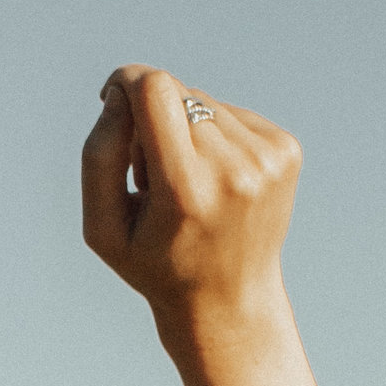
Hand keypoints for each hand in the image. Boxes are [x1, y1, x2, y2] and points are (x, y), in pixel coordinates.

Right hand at [81, 67, 302, 357]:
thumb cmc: (156, 266)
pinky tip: (215, 183)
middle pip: (177, 94)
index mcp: (185, 191)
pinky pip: (234, 115)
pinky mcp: (286, 149)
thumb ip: (99, 155)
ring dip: (186, 132)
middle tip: (153, 177)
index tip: (113, 99)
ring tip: (187, 187)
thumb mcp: (104, 229)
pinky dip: (216, 139)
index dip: (127, 82)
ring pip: (206, 103)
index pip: (155, 90)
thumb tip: (121, 91)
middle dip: (153, 122)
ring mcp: (266, 158)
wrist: (229, 302)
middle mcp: (233, 169)